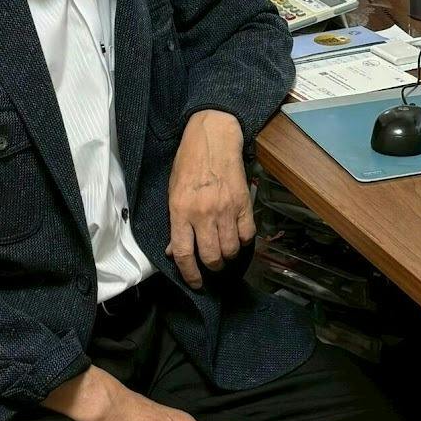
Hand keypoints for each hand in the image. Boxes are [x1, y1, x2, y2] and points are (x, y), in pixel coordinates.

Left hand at [166, 110, 253, 288]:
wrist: (214, 138)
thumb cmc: (189, 163)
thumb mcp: (173, 192)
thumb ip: (175, 223)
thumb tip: (175, 250)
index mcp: (180, 211)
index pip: (184, 254)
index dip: (189, 274)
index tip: (195, 282)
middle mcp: (203, 214)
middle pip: (211, 256)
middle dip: (212, 266)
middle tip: (212, 263)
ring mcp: (226, 210)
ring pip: (230, 250)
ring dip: (228, 255)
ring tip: (224, 250)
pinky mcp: (244, 204)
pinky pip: (247, 235)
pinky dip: (243, 241)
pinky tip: (237, 235)